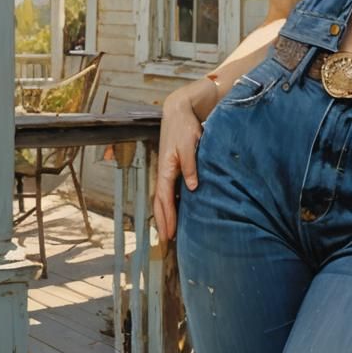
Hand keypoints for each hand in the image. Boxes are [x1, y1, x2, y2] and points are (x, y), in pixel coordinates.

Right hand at [152, 90, 204, 246]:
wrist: (179, 111)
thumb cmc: (184, 127)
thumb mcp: (189, 145)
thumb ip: (191, 166)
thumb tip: (192, 188)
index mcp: (166, 169)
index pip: (165, 199)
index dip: (167, 217)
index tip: (169, 234)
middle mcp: (163, 172)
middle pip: (159, 202)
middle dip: (162, 221)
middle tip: (166, 241)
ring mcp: (166, 170)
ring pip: (162, 198)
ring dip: (164, 214)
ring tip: (169, 231)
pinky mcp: (172, 167)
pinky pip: (168, 190)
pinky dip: (168, 203)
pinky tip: (176, 209)